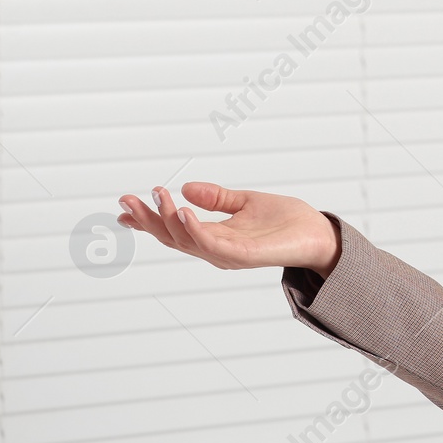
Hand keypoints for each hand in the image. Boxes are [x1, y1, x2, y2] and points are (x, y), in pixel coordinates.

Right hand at [115, 182, 339, 274]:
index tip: (124, 206)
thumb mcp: (245, 202)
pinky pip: (211, 243)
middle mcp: (214, 249)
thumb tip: (187, 187)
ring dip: (166, 218)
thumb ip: (217, 198)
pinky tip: (183, 209)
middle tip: (126, 199)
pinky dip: (194, 228)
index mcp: (213, 236)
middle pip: (171, 236)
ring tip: (157, 195)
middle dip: (147, 218)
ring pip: (185, 239)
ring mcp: (226, 254)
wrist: (318, 234)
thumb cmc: (286, 222)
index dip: (147, 220)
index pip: (173, 229)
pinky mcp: (242, 255)